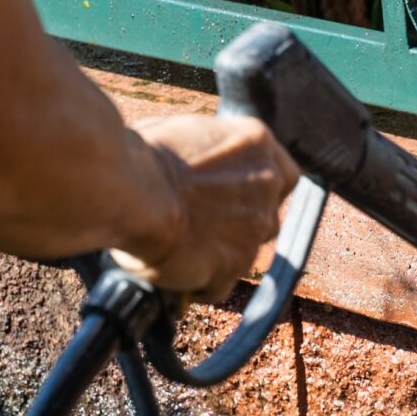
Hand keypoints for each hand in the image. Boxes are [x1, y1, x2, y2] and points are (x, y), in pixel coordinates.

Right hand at [118, 114, 299, 300]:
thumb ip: (210, 153)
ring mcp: (254, 229)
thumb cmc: (145, 157)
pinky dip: (199, 282)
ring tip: (179, 248)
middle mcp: (265, 186)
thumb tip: (201, 166)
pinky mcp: (234, 266)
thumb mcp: (187, 133)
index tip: (239, 194)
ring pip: (245, 251)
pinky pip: (220, 283)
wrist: (132, 193)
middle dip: (238, 224)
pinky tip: (174, 270)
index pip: (284, 173)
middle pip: (266, 216)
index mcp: (256, 144)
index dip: (260, 189)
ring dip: (218, 254)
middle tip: (200, 223)